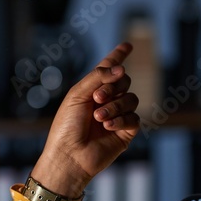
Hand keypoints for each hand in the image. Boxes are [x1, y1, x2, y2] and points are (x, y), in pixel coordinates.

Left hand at [30, 43, 139, 198]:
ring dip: (115, 106)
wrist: (69, 156)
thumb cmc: (67, 126)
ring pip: (131, 99)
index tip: (127, 45)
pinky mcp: (126, 132)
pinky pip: (134, 118)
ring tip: (98, 117)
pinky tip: (107, 126)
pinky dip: (120, 119)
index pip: (109, 69)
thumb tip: (121, 68)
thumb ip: (98, 77)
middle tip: (96, 98)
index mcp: (92, 90)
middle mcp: (107, 100)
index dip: (118, 56)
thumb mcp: (77, 94)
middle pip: (124, 81)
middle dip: (112, 87)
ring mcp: (118, 116)